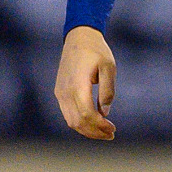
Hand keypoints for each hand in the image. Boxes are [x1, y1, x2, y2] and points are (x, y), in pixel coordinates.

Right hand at [55, 25, 117, 139]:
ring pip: (71, 121)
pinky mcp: (59, 92)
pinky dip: (80, 123)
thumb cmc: (96, 51)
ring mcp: (60, 92)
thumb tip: (105, 112)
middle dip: (95, 132)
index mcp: (78, 84)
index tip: (112, 129)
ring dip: (87, 130)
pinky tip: (93, 123)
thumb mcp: (109, 67)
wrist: (78, 37)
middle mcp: (65, 91)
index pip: (86, 114)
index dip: (99, 125)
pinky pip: (67, 114)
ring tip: (103, 132)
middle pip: (78, 122)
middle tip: (111, 134)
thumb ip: (108, 90)